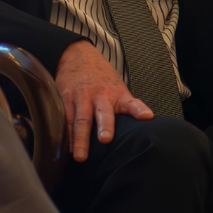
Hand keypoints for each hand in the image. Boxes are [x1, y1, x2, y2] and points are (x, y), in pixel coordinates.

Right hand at [54, 41, 153, 161]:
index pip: (131, 103)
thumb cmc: (101, 78)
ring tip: (79, 156)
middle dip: (104, 125)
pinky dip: (65, 134)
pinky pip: (65, 119)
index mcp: (116, 94)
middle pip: (102, 112)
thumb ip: (129, 106)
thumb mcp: (119, 88)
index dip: (138, 110)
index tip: (147, 116)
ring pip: (80, 119)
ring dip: (79, 138)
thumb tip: (146, 121)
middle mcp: (99, 95)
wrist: (78, 55)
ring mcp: (81, 96)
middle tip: (105, 139)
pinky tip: (65, 147)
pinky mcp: (65, 98)